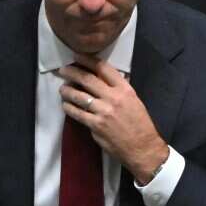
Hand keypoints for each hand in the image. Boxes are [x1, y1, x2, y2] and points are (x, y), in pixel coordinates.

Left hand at [59, 56, 168, 183]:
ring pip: (79, 96)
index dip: (88, 60)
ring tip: (62, 88)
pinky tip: (65, 105)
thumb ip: (120, 90)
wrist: (143, 148)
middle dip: (72, 72)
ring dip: (67, 90)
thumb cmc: (141, 124)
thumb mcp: (135, 101)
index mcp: (125, 89)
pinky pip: (78, 113)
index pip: (103, 68)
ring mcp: (103, 112)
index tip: (77, 57)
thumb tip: (105, 79)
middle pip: (88, 79)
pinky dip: (69, 107)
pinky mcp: (96, 125)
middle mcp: (113, 98)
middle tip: (63, 70)